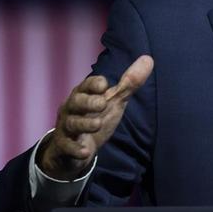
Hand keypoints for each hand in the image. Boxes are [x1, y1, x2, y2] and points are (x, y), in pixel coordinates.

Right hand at [39, 55, 153, 179]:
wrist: (76, 150)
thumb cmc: (96, 118)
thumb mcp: (114, 101)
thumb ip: (129, 83)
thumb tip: (149, 59)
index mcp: (83, 94)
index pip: (86, 85)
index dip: (93, 84)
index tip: (104, 85)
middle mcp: (71, 108)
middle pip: (76, 101)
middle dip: (88, 102)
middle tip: (102, 103)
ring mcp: (66, 127)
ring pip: (72, 123)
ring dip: (84, 124)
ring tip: (97, 125)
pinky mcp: (63, 146)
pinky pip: (67, 147)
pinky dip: (76, 149)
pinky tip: (86, 152)